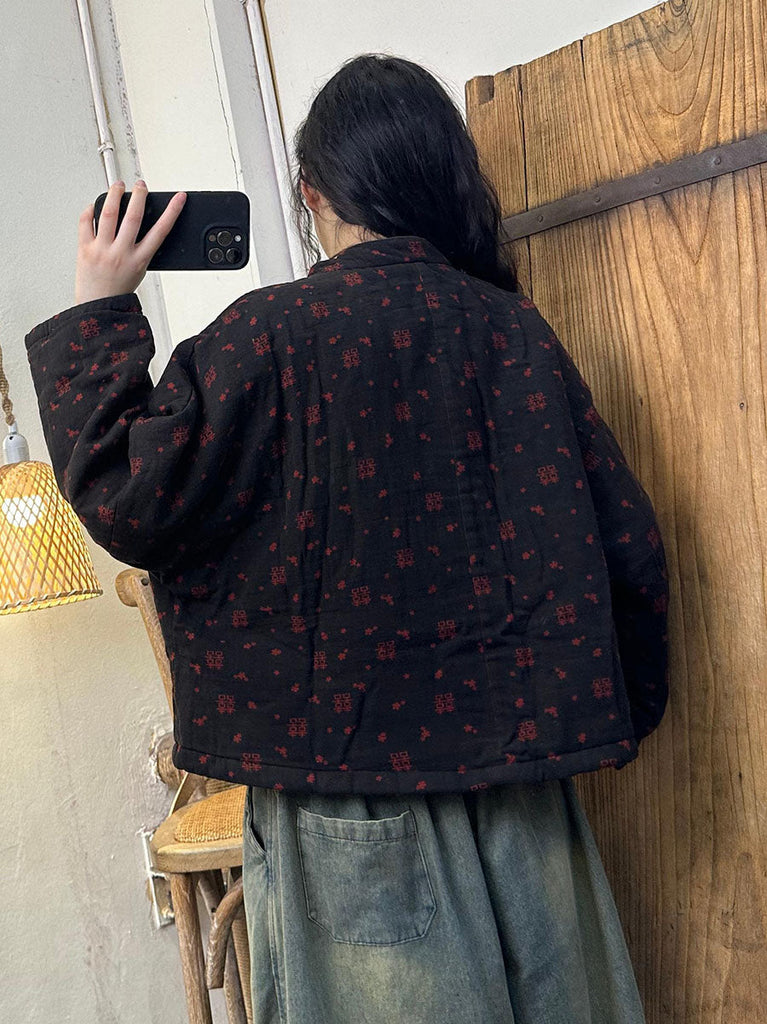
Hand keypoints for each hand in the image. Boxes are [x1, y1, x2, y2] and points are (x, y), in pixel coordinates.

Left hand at [74, 179, 185, 304]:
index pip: (160, 231)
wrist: (97, 306)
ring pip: (109, 214)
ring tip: (118, 186)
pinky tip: (95, 204)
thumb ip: (141, 250)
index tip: (179, 198)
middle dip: (140, 196)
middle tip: (141, 185)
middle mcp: (121, 254)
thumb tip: (138, 223)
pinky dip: (90, 209)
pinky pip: (86, 222)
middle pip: (133, 217)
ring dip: (115, 195)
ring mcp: (102, 250)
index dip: (172, 212)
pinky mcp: (85, 249)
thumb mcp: (138, 272)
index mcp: (139, 260)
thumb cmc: (118, 291)